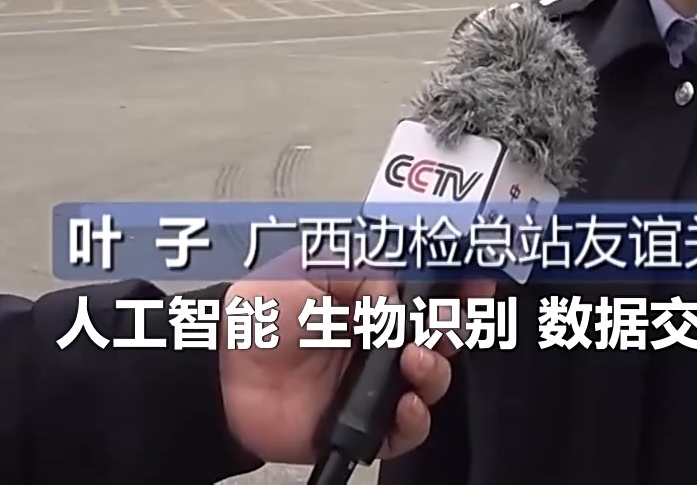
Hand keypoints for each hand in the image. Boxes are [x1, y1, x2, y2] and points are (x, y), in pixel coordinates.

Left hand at [217, 267, 493, 464]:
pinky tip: (405, 403)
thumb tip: (398, 299)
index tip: (476, 278)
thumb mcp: (312, 266)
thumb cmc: (258, 314)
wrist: (220, 373)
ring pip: (432, 381)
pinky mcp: (364, 424)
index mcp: (369, 298)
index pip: (429, 289)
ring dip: (436, 369)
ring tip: (416, 360)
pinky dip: (415, 418)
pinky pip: (408, 430)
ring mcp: (373, 383)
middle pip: (441, 335)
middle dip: (454, 326)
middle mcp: (377, 340)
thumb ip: (366, 272)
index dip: (457, 284)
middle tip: (446, 322)